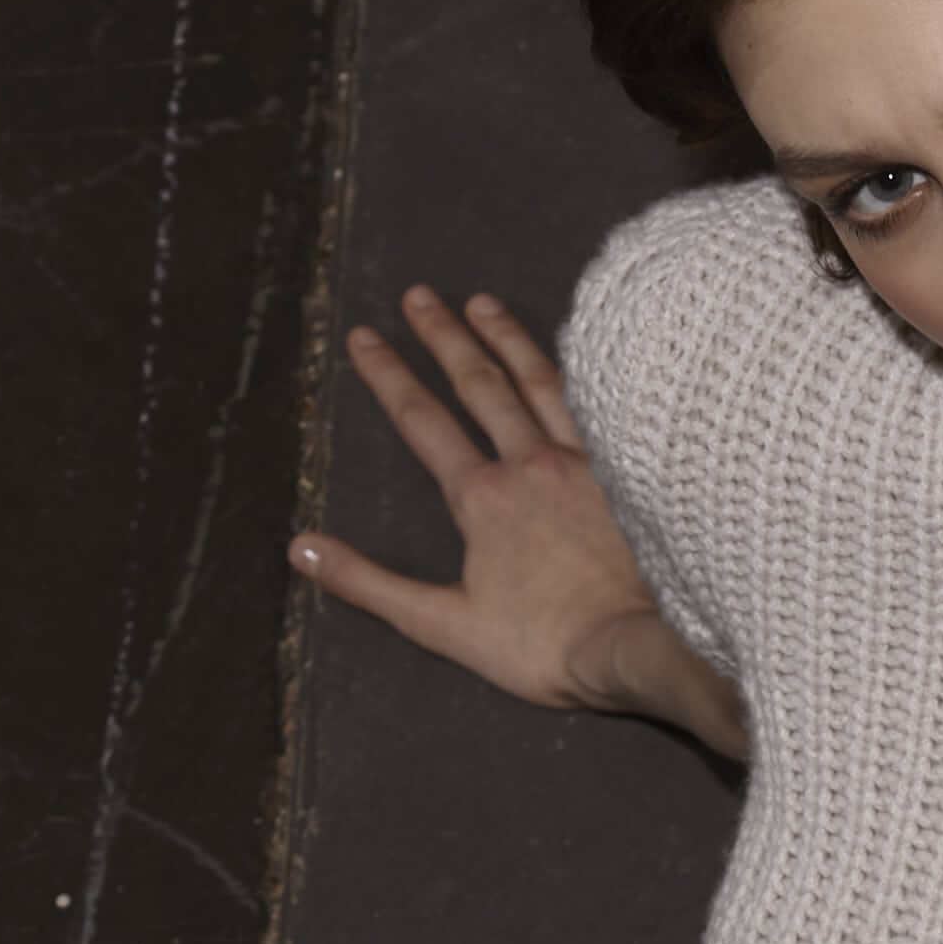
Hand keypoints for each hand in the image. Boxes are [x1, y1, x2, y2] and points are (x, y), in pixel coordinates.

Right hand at [288, 284, 668, 714]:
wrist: (640, 649)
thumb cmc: (544, 646)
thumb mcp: (443, 625)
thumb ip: (371, 584)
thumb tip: (302, 549)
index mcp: (482, 497)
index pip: (423, 422)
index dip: (388, 376)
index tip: (365, 335)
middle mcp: (530, 464)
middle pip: (479, 384)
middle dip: (443, 336)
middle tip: (418, 294)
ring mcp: (584, 464)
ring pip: (540, 383)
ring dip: (507, 339)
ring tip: (483, 303)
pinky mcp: (628, 476)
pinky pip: (597, 408)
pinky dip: (580, 375)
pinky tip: (579, 357)